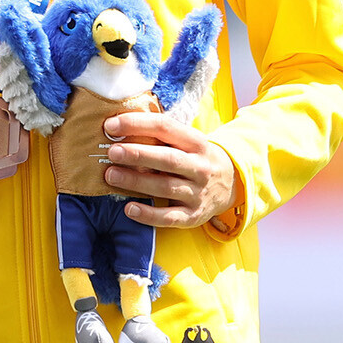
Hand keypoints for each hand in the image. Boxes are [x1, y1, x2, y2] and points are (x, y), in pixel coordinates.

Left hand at [101, 112, 235, 227]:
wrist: (231, 184)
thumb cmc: (195, 158)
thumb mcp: (187, 142)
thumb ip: (160, 136)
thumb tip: (118, 128)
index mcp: (196, 142)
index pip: (166, 127)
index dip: (138, 124)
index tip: (111, 125)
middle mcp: (200, 167)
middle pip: (167, 159)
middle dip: (138, 154)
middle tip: (112, 151)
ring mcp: (198, 193)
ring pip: (165, 187)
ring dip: (136, 181)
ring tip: (111, 175)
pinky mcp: (193, 216)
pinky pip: (170, 217)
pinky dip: (149, 215)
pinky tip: (129, 209)